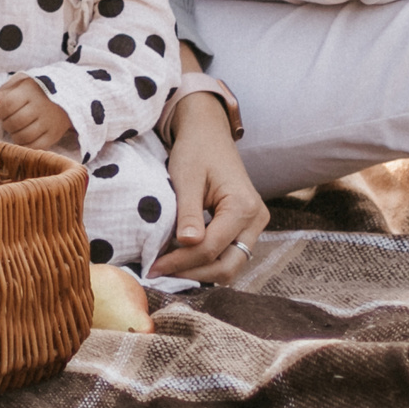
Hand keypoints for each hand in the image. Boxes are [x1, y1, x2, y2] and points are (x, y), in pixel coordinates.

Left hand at [0, 76, 72, 148]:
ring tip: (18, 129)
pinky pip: (35, 146)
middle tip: (10, 121)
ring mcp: (49, 121)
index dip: (1, 111)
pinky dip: (26, 145)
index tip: (3, 111)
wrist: (64, 96)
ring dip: (15, 135)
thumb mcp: (19, 88)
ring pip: (24, 136)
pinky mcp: (54, 134)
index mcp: (30, 91)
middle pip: (15, 122)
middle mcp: (42, 106)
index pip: (8, 105)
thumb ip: (1, 96)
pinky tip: (25, 138)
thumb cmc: (34, 92)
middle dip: (7, 124)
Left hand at [150, 91, 267, 283]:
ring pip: (230, 266)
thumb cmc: (196, 150)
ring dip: (199, 272)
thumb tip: (187, 244)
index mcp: (243, 206)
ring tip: (167, 269)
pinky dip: (205, 263)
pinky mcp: (245, 229)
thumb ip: (188, 212)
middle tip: (159, 273)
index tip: (152, 267)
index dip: (180, 262)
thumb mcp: (187, 178)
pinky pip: (228, 256)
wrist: (209, 134)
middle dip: (192, 274)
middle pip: (228, 266)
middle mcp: (256, 220)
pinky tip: (180, 260)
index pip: (211, 248)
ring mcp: (254, 226)